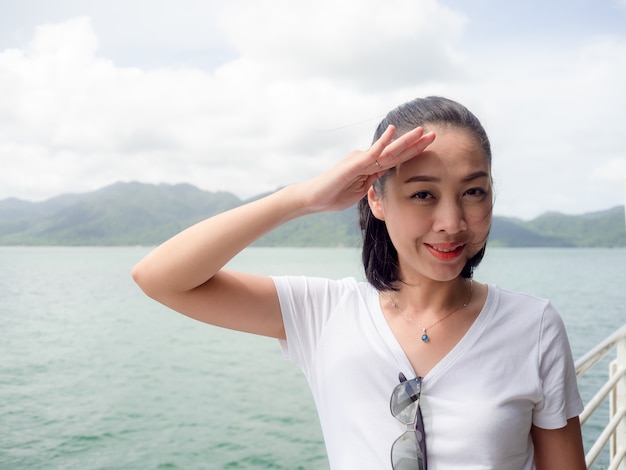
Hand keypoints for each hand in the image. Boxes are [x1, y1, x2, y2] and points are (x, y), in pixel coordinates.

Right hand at [297, 125, 435, 212]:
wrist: (313, 199)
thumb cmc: (333, 196)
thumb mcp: (358, 192)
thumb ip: (369, 184)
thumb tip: (379, 184)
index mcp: (370, 167)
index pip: (396, 159)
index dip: (413, 152)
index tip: (429, 146)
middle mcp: (366, 159)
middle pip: (395, 151)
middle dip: (416, 143)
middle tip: (434, 134)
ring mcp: (360, 160)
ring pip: (387, 150)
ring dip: (405, 141)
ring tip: (421, 131)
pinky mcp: (353, 164)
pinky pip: (371, 153)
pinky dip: (382, 142)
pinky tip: (392, 132)